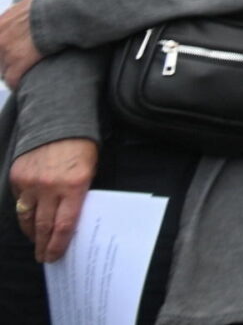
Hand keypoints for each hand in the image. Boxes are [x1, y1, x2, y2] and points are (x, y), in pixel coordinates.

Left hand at [0, 0, 43, 89]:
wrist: (60, 11)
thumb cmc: (50, 4)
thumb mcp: (29, 1)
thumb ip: (19, 10)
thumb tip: (22, 8)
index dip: (3, 50)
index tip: (9, 51)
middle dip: (5, 60)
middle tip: (16, 62)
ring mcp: (7, 51)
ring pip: (2, 70)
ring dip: (11, 71)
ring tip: (20, 74)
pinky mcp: (19, 62)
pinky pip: (12, 79)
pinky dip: (16, 83)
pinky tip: (20, 85)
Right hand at [8, 139, 95, 262]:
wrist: (58, 120)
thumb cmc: (81, 146)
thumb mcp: (89, 170)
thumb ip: (79, 194)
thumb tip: (71, 220)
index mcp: (74, 185)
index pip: (64, 225)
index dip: (58, 245)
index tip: (54, 257)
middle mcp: (50, 186)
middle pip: (43, 225)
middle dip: (43, 245)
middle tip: (43, 257)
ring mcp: (31, 182)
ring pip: (27, 217)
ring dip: (31, 232)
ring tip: (36, 241)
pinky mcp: (17, 177)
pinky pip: (19, 201)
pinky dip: (25, 211)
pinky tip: (30, 218)